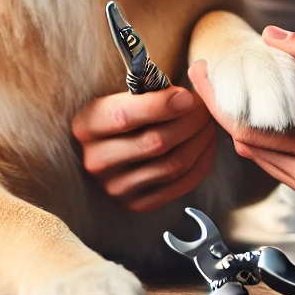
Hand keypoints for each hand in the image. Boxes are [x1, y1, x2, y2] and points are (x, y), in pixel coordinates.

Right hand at [71, 86, 216, 212]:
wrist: (112, 147)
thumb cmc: (124, 111)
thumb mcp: (123, 94)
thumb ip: (148, 90)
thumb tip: (185, 98)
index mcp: (86, 125)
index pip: (123, 116)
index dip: (161, 105)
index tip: (187, 96)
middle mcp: (96, 161)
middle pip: (155, 142)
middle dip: (190, 121)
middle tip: (205, 106)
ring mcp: (115, 188)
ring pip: (172, 164)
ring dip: (200, 140)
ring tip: (208, 122)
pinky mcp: (136, 204)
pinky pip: (180, 184)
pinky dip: (201, 162)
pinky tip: (206, 144)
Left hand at [189, 27, 294, 219]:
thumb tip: (273, 36)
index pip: (247, 127)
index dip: (217, 98)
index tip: (201, 72)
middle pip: (251, 147)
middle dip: (230, 111)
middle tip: (218, 77)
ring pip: (268, 163)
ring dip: (255, 130)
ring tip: (248, 94)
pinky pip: (290, 175)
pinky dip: (279, 147)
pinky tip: (284, 120)